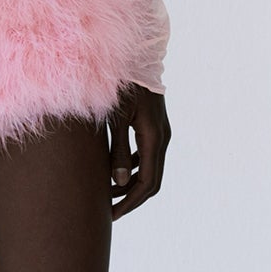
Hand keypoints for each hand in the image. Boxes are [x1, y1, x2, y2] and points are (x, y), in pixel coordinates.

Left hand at [106, 82, 169, 218]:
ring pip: (150, 169)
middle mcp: (162, 138)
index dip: (130, 202)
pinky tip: (116, 171)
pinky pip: (147, 156)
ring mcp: (160, 132)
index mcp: (154, 138)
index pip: (147, 183)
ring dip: (132, 184)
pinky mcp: (154, 127)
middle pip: (152, 181)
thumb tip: (119, 182)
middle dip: (131, 199)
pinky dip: (134, 169)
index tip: (111, 214)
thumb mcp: (116, 118)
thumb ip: (118, 150)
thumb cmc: (123, 85)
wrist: (138, 57)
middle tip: (109, 212)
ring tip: (108, 194)